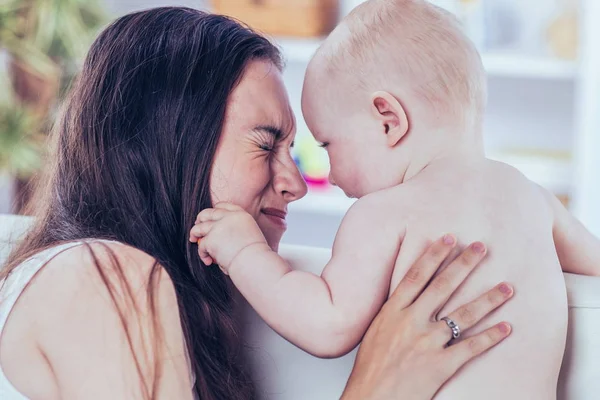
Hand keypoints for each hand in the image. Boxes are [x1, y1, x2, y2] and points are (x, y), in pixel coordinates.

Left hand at [189, 203, 268, 271]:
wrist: (254, 262)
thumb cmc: (256, 254)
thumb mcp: (251, 233)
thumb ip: (237, 229)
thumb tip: (224, 236)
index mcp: (241, 215)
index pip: (224, 206)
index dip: (215, 210)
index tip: (211, 216)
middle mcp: (229, 217)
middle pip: (208, 213)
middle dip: (200, 218)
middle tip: (197, 224)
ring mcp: (218, 227)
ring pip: (199, 227)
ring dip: (194, 233)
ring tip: (193, 239)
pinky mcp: (210, 239)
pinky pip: (201, 245)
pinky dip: (203, 254)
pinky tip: (208, 261)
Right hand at [342, 236, 513, 399]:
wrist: (370, 399)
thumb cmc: (369, 370)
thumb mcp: (374, 332)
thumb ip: (393, 314)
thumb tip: (406, 301)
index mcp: (392, 312)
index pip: (416, 275)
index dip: (434, 255)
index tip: (448, 239)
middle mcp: (410, 323)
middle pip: (442, 287)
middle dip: (464, 264)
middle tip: (481, 247)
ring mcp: (427, 344)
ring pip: (463, 315)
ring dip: (488, 299)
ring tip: (507, 287)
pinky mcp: (440, 366)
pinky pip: (471, 348)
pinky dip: (491, 337)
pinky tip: (506, 327)